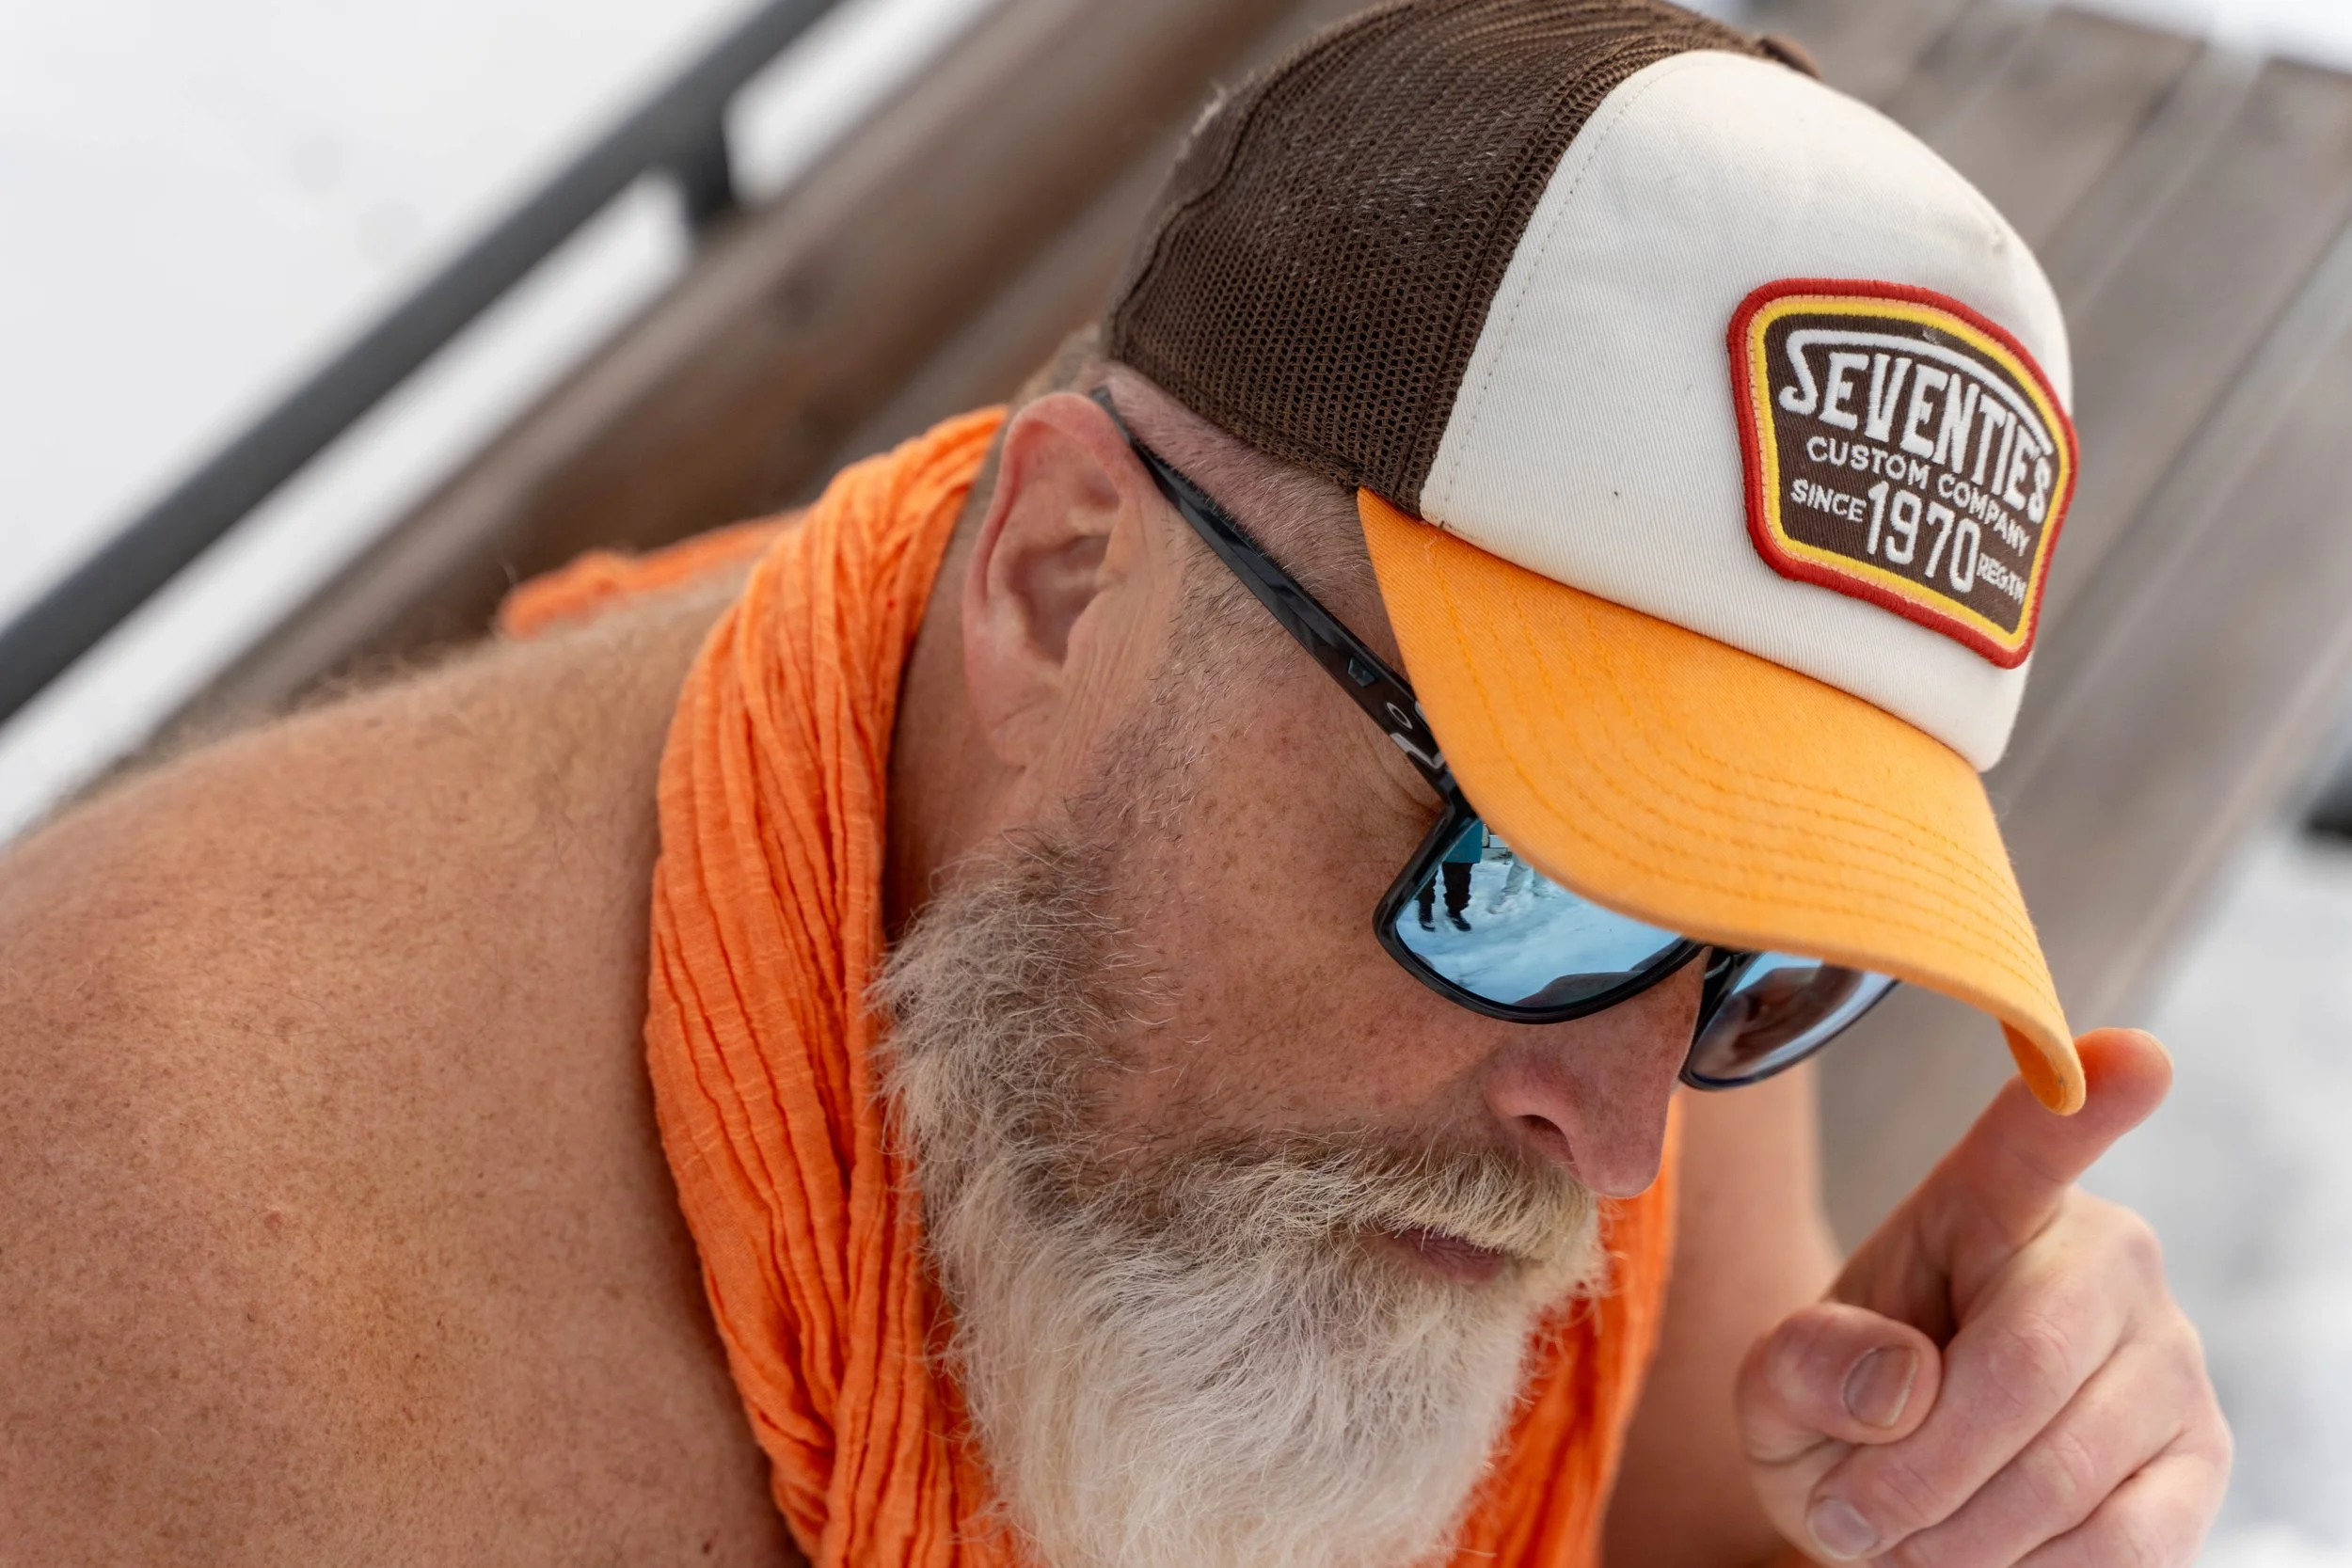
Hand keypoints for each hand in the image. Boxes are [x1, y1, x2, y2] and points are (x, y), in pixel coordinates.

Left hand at [1737, 1029, 2230, 1564]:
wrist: (1898, 1511)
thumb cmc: (1841, 1421)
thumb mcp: (1775, 1390)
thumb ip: (1800, 1368)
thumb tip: (1901, 1385)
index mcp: (1986, 1201)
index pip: (2034, 1142)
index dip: (2085, 1100)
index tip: (2131, 1057)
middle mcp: (2107, 1254)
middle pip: (2020, 1365)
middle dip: (1913, 1470)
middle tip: (1843, 1516)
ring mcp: (2170, 1356)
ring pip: (2061, 1471)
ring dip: (1953, 1536)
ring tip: (1900, 1535)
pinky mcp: (2202, 1459)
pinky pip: (2120, 1545)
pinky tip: (1978, 1556)